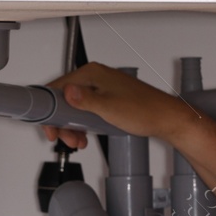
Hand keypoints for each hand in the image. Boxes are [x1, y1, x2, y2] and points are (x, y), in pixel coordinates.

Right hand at [43, 62, 195, 149]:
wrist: (166, 119)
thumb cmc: (144, 111)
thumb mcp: (108, 108)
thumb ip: (84, 101)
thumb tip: (66, 93)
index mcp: (92, 74)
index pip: (58, 87)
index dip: (50, 110)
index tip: (49, 127)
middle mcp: (95, 77)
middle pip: (65, 98)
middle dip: (62, 122)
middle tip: (65, 138)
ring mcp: (102, 87)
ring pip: (75, 106)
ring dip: (72, 126)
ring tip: (78, 141)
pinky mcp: (107, 97)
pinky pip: (86, 110)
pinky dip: (83, 123)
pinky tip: (85, 136)